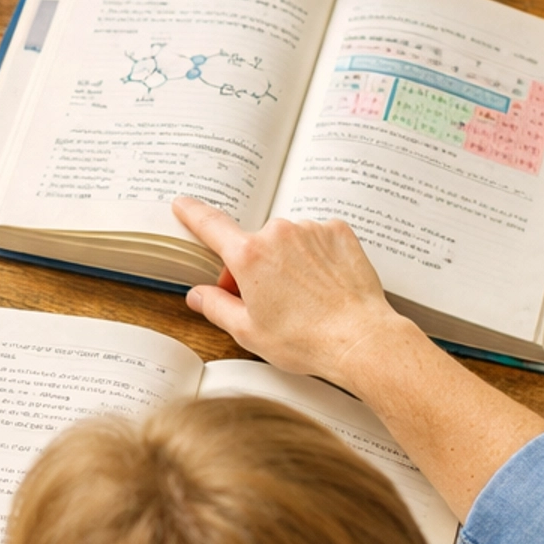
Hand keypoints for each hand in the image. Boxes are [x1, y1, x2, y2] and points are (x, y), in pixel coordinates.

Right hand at [173, 195, 409, 392]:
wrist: (360, 339)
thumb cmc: (305, 340)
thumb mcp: (247, 331)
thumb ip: (216, 307)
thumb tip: (198, 295)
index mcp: (249, 256)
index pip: (211, 225)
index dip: (193, 214)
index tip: (182, 204)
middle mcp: (278, 233)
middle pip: (252, 245)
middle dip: (252, 269)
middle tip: (265, 303)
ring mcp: (310, 230)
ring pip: (286, 242)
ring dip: (286, 262)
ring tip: (302, 298)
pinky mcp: (338, 232)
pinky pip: (316, 238)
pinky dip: (314, 256)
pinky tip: (322, 284)